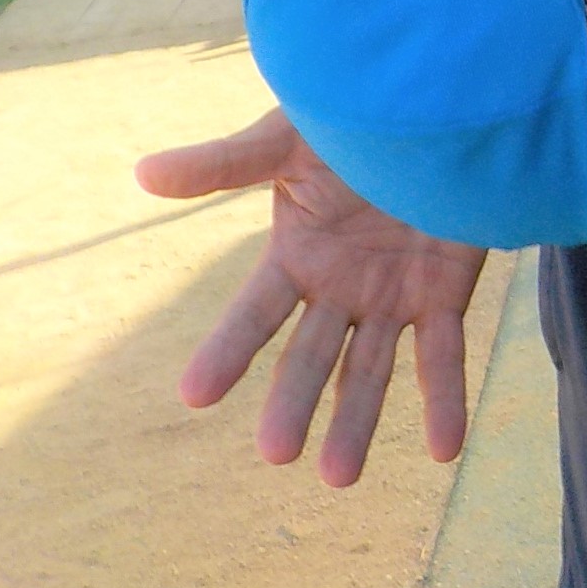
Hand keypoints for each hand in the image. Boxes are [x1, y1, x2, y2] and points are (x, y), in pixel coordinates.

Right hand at [135, 109, 488, 486]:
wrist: (438, 109)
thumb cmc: (355, 119)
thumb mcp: (289, 139)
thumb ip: (224, 164)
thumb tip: (142, 172)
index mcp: (297, 255)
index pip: (254, 313)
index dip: (226, 350)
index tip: (194, 395)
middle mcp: (338, 288)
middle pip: (310, 356)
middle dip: (293, 403)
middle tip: (277, 452)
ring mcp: (390, 297)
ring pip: (369, 370)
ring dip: (356, 421)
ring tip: (339, 477)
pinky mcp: (443, 296)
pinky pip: (442, 356)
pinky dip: (444, 402)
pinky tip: (442, 450)